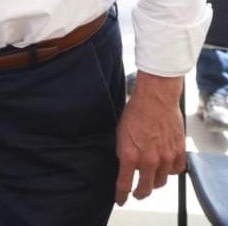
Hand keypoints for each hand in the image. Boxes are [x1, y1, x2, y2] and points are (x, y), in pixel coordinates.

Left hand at [115, 72, 183, 205]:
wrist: (155, 98)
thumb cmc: (135, 111)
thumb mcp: (120, 133)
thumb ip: (124, 152)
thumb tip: (126, 165)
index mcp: (130, 155)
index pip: (124, 184)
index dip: (121, 195)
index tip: (120, 200)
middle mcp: (148, 160)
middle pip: (145, 188)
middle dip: (140, 193)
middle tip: (137, 192)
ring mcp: (165, 157)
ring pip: (161, 181)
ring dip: (154, 181)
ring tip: (151, 177)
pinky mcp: (178, 152)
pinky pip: (175, 171)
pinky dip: (170, 171)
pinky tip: (165, 166)